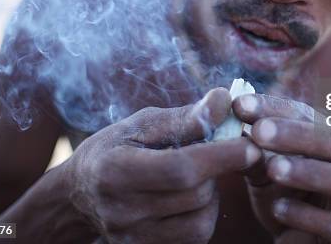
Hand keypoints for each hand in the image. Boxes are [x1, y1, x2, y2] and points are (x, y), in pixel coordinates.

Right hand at [63, 88, 261, 243]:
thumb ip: (185, 117)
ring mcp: (133, 239)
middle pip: (196, 195)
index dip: (221, 156)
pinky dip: (203, 214)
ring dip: (212, 195)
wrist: (79, 194)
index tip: (251, 143)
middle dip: (218, 170)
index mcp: (116, 170)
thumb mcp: (142, 124)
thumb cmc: (115, 148)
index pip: (181, 168)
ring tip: (197, 176)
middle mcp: (121, 212)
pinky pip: (194, 237)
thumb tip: (226, 100)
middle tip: (219, 152)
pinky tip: (190, 197)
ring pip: (201, 221)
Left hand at [233, 94, 330, 243]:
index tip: (241, 105)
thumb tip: (231, 114)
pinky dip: (307, 215)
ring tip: (273, 169)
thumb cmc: (283, 194)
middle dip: (298, 134)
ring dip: (311, 172)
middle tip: (260, 131)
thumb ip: (253, 145)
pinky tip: (279, 208)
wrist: (296, 239)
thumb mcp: (264, 167)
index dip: (276, 108)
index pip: (310, 116)